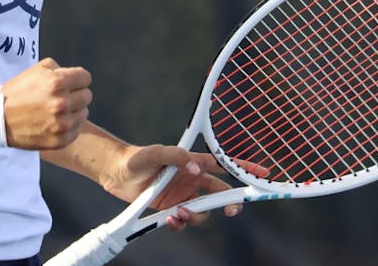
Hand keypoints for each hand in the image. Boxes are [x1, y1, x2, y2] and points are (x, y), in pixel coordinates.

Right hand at [1, 58, 91, 149]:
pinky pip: (77, 129)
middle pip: (87, 96)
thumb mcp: (37, 69)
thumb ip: (59, 69)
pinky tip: (55, 122)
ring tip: (56, 110)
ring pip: (83, 113)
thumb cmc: (18, 92)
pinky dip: (69, 125)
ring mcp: (62, 124)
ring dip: (73, 110)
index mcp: (57, 83)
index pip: (85, 78)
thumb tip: (75, 77)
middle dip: (75, 94)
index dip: (77, 79)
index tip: (70, 83)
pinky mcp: (60, 140)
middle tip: (61, 97)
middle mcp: (62, 103)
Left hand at [104, 144, 257, 230]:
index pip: (223, 163)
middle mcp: (191, 179)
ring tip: (178, 213)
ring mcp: (182, 194)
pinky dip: (181, 223)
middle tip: (231, 211)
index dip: (243, 167)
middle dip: (230, 203)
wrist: (114, 173)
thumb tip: (196, 168)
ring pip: (203, 211)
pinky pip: (185, 220)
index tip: (263, 173)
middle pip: (221, 192)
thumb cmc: (135, 158)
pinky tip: (170, 219)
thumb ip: (174, 156)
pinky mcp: (171, 207)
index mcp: (192, 163)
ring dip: (196, 216)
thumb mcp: (153, 153)